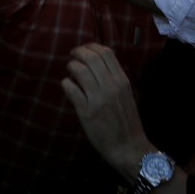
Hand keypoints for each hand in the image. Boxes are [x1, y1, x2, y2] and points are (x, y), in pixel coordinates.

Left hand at [60, 43, 150, 174]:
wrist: (128, 147)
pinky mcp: (86, 111)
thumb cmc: (126, 121)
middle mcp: (111, 86)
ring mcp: (98, 98)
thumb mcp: (126, 95)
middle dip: (79, 52)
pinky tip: (67, 85)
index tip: (85, 49)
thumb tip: (98, 63)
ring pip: (79, 70)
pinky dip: (66, 83)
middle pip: (91, 58)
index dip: (92, 46)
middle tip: (73, 55)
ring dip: (72, 66)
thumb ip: (114, 79)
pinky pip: (71, 89)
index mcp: (122, 81)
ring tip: (70, 69)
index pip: (106, 53)